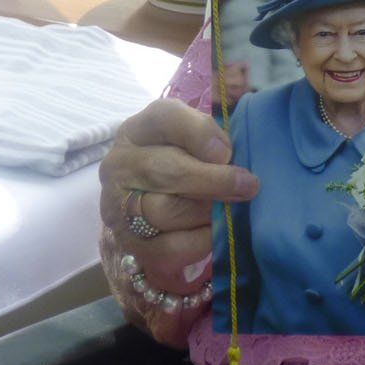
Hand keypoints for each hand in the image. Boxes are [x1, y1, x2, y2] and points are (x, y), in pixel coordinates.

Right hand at [98, 96, 258, 347]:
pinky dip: (199, 242)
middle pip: (165, 171)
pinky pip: (168, 247)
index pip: (163, 117)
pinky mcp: (128, 243)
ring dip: (206, 212)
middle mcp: (119, 165)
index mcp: (138, 130)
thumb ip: (214, 129)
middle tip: (248, 186)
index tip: (227, 152)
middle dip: (214, 180)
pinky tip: (215, 232)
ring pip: (164, 211)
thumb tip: (232, 140)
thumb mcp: (195, 137)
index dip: (199, 133)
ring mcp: (117, 206)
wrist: (155, 210)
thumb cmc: (184, 163)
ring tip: (230, 210)